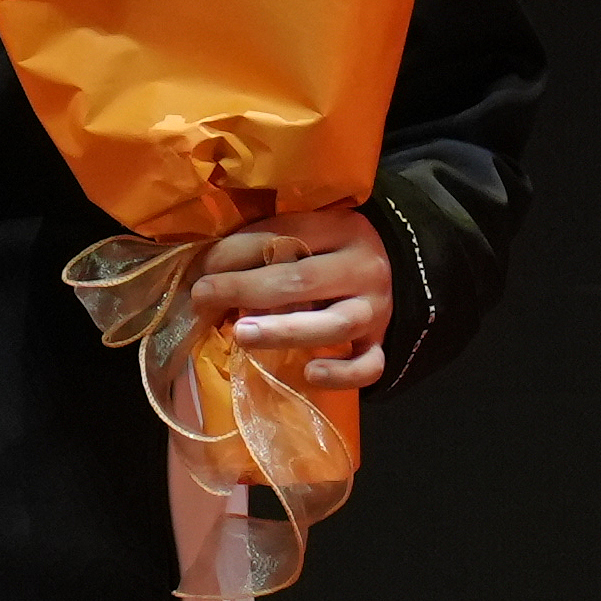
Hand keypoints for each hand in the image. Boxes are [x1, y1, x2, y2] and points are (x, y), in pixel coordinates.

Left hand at [187, 209, 393, 389]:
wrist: (398, 269)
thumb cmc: (332, 250)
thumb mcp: (310, 232)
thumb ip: (268, 243)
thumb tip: (204, 265)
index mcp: (341, 227)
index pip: (286, 236)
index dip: (238, 251)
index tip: (202, 268)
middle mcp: (363, 267)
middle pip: (304, 280)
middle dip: (247, 290)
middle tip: (204, 297)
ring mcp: (376, 309)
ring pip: (335, 324)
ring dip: (284, 331)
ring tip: (241, 336)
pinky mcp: (381, 343)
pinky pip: (369, 365)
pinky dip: (341, 374)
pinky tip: (310, 374)